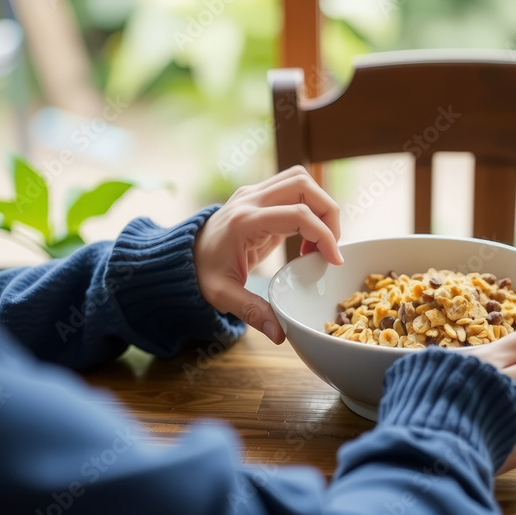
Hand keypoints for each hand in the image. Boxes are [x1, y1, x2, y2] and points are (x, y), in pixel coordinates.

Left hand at [194, 166, 342, 343]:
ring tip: (319, 240)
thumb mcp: (223, 295)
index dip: (324, 235)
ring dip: (320, 205)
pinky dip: (309, 207)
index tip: (333, 260)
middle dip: (328, 213)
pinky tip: (306, 237)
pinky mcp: (260, 196)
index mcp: (244, 221)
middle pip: (304, 185)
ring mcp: (254, 193)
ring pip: (301, 180)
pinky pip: (293, 189)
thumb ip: (252, 311)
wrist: (182, 254)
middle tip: (330, 246)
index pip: (297, 214)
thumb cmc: (201, 272)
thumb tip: (280, 334)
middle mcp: (250, 199)